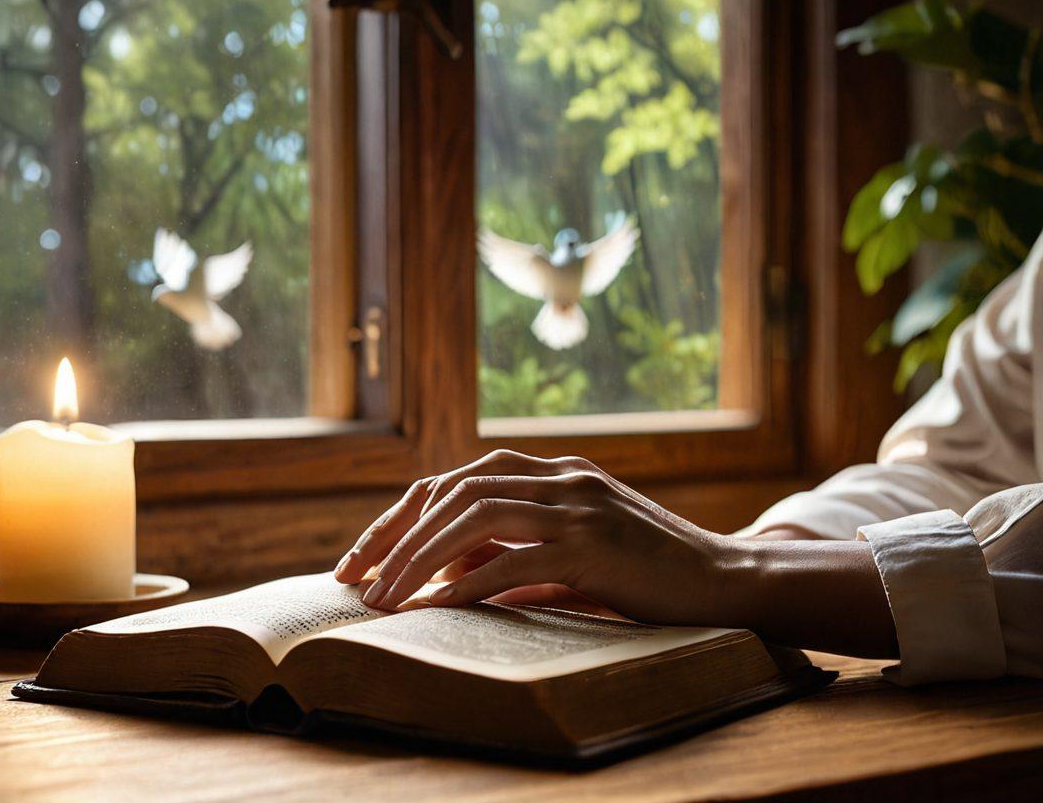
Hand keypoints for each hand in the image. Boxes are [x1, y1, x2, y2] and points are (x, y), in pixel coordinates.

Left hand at [333, 449, 736, 625]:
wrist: (723, 579)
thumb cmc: (643, 571)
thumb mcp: (568, 552)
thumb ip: (513, 550)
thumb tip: (443, 574)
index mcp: (550, 472)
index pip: (454, 481)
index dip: (402, 516)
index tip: (363, 557)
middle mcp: (558, 478)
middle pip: (453, 492)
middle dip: (396, 536)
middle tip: (358, 580)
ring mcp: (577, 506)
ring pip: (475, 518)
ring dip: (420, 558)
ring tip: (387, 597)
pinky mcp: (594, 544)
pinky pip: (516, 560)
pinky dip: (470, 584)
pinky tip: (437, 607)